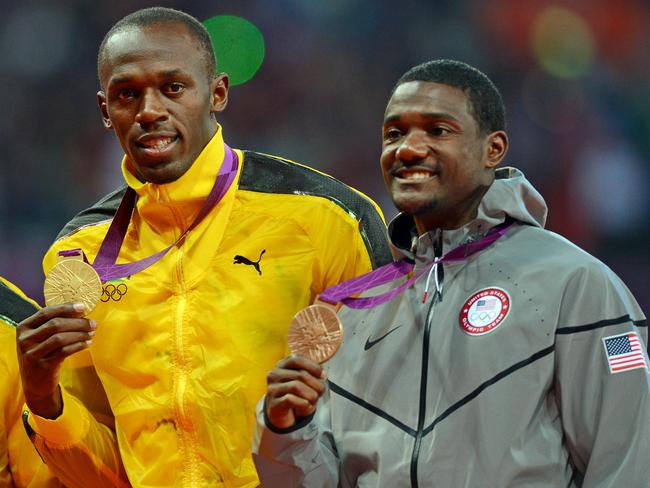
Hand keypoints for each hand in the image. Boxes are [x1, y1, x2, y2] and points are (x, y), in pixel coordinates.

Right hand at [16, 303, 95, 418]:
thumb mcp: (41, 338)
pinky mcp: (43, 366)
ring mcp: (32, 354)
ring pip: (60, 338)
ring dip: (80, 334)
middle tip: (93, 324)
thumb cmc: (42, 354)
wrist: (35, 383)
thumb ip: (53, 324)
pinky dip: (78, 346)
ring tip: (91, 333)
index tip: (83, 307)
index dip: (66, 308)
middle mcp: (25, 340)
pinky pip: (64, 352)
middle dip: (78, 323)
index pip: (46, 312)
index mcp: (24, 328)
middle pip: (55, 324)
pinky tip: (87, 344)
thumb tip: (80, 310)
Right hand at [265, 355, 325, 428]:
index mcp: (282, 365)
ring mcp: (272, 389)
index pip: (297, 360)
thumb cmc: (295, 395)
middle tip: (321, 392)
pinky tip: (306, 406)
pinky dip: (303, 403)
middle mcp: (274, 374)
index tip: (322, 375)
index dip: (312, 366)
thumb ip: (312, 375)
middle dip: (316, 384)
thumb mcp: (304, 382)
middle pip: (300, 374)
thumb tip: (322, 374)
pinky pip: (290, 399)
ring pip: (295, 386)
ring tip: (314, 400)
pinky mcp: (273, 403)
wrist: (282, 416)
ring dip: (311, 395)